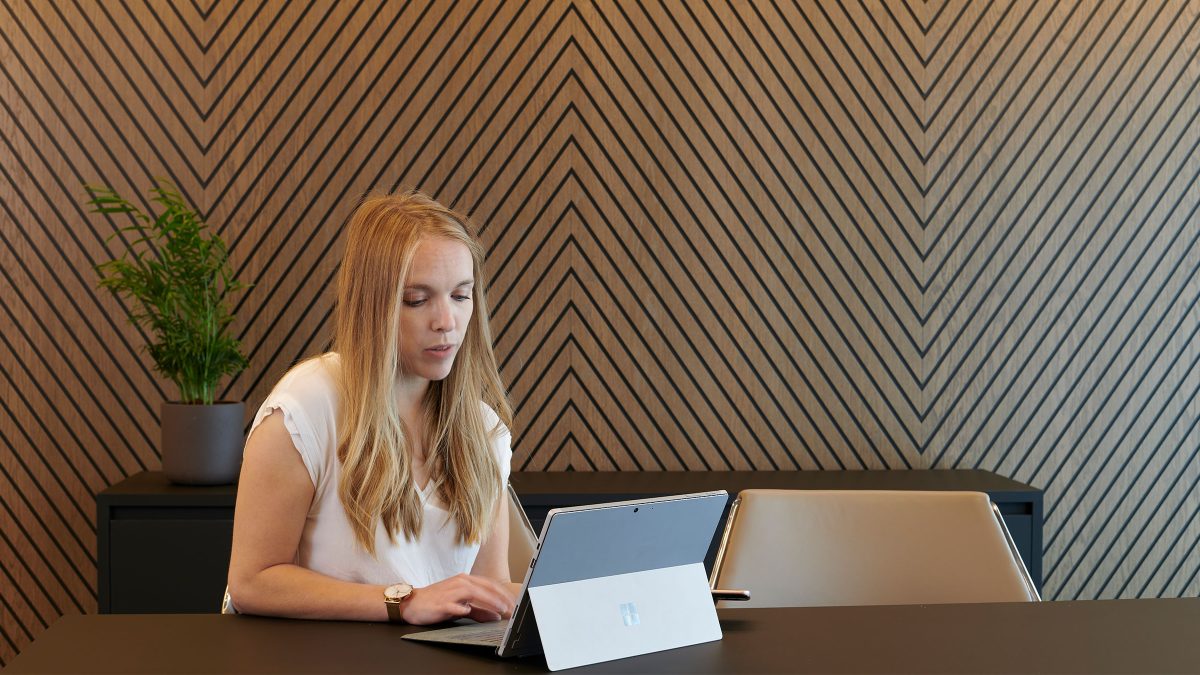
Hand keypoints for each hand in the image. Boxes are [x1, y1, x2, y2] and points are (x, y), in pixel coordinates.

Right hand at [399, 573, 514, 624]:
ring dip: (488, 601)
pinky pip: (454, 605)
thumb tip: (496, 616)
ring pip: (473, 593)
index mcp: (465, 581)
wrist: (414, 603)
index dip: (503, 594)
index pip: (490, 585)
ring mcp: (450, 592)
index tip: (514, 603)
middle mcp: (460, 583)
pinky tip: (469, 612)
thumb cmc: (438, 602)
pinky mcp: (441, 603)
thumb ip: (479, 610)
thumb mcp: (461, 605)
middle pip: (485, 587)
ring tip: (500, 610)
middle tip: (511, 608)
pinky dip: (463, 608)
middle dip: (500, 598)